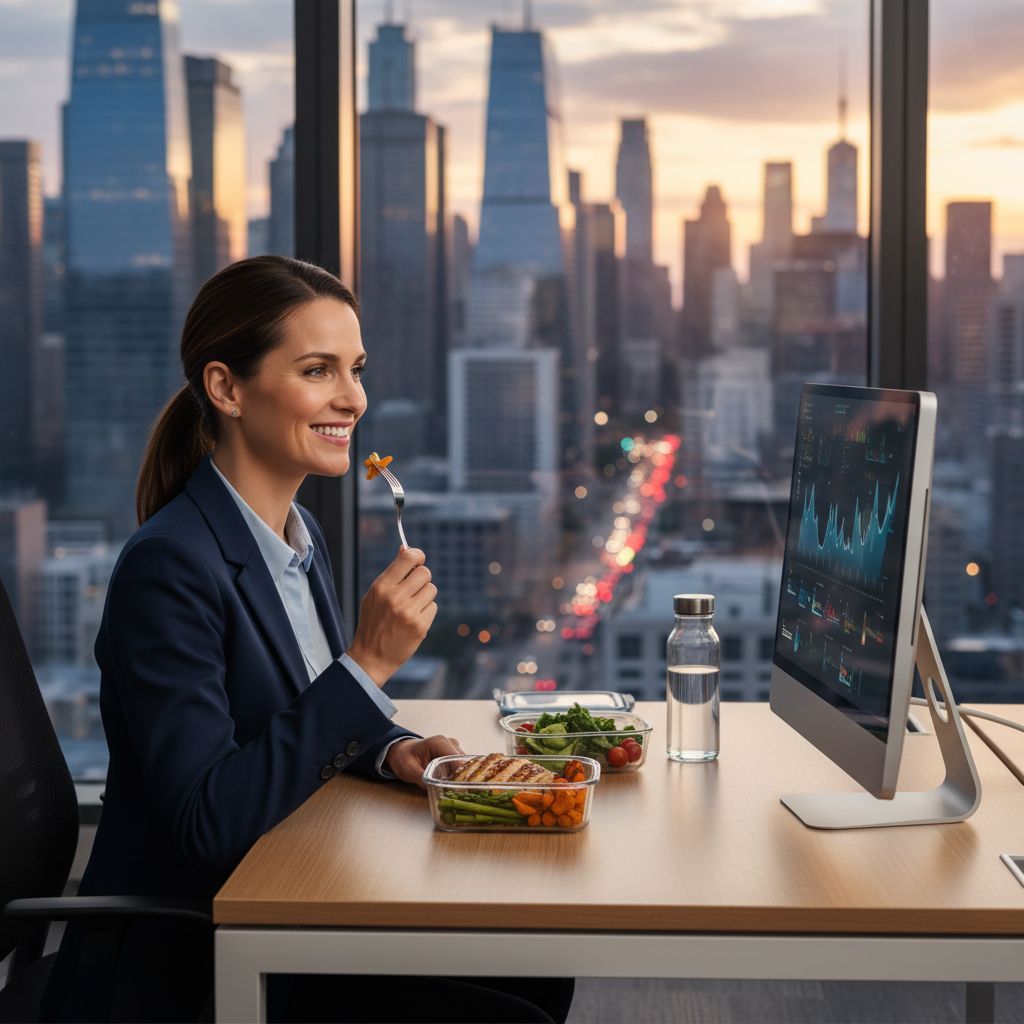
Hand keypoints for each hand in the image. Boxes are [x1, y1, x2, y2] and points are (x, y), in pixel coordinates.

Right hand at [347, 547, 437, 685]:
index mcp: (382, 586)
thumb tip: (405, 548)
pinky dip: (426, 612)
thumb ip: (391, 574)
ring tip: (411, 607)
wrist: (371, 657)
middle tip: (414, 589)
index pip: (408, 557)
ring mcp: (409, 612)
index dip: (418, 556)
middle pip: (425, 573)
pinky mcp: (420, 626)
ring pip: (432, 589)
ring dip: (425, 596)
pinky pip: (433, 607)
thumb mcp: (374, 595)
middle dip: (422, 579)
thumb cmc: (373, 622)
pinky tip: (413, 620)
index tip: (418, 561)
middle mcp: (396, 597)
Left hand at [384, 735, 463, 787]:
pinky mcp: (454, 756)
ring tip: (458, 792)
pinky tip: (455, 787)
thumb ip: (421, 778)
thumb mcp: (408, 769)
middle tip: (462, 794)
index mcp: (440, 743)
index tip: (463, 789)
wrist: (402, 752)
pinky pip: (462, 767)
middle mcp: (450, 743)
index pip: (458, 759)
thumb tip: (434, 789)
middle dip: (464, 779)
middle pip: (465, 763)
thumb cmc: (404, 757)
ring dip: (463, 779)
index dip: (463, 775)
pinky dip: (459, 777)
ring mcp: (453, 749)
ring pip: (466, 766)